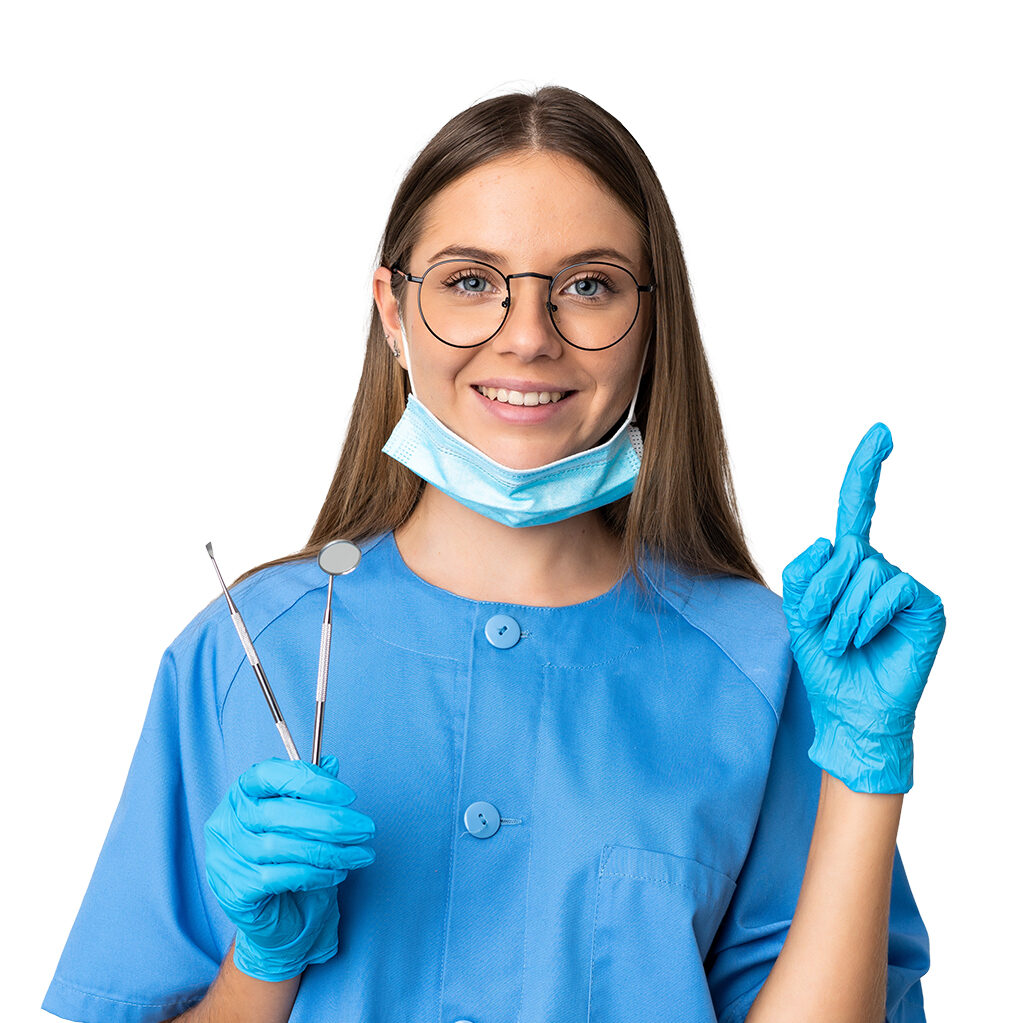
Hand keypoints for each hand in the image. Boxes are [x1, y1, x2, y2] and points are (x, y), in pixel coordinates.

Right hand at [204, 755, 376, 980]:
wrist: (284, 918)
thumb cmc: (294, 860)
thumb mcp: (307, 820)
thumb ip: (313, 791)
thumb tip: (331, 763)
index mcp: (242, 793)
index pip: (269, 774)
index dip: (309, 781)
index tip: (346, 796)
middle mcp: (227, 822)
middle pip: (279, 813)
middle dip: (330, 820)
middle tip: (365, 828)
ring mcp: (225, 857)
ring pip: (282, 846)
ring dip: (330, 850)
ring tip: (359, 854)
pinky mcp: (234, 890)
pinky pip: (280, 877)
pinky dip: (316, 874)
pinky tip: (337, 873)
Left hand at [781, 423, 945, 792]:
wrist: (850, 709)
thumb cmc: (825, 661)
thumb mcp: (797, 612)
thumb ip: (801, 572)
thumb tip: (829, 542)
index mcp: (846, 563)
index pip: (857, 507)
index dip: (866, 469)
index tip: (881, 432)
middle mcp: (878, 566)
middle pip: (845, 549)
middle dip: (822, 593)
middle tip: (823, 629)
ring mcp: (904, 584)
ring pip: (865, 570)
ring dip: (842, 613)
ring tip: (844, 641)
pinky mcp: (924, 604)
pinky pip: (891, 587)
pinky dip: (868, 616)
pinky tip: (865, 640)